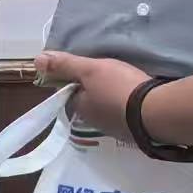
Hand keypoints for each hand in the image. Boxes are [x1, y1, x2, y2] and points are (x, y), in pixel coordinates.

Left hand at [36, 51, 150, 137]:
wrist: (156, 111)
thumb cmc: (117, 87)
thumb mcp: (89, 69)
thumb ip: (66, 64)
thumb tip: (36, 60)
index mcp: (81, 109)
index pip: (72, 94)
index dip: (78, 80)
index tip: (89, 69)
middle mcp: (96, 123)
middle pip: (91, 102)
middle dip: (97, 90)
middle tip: (109, 73)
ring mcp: (117, 129)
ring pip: (110, 109)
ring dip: (114, 98)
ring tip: (125, 82)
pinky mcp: (136, 131)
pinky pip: (127, 114)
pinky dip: (130, 105)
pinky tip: (138, 96)